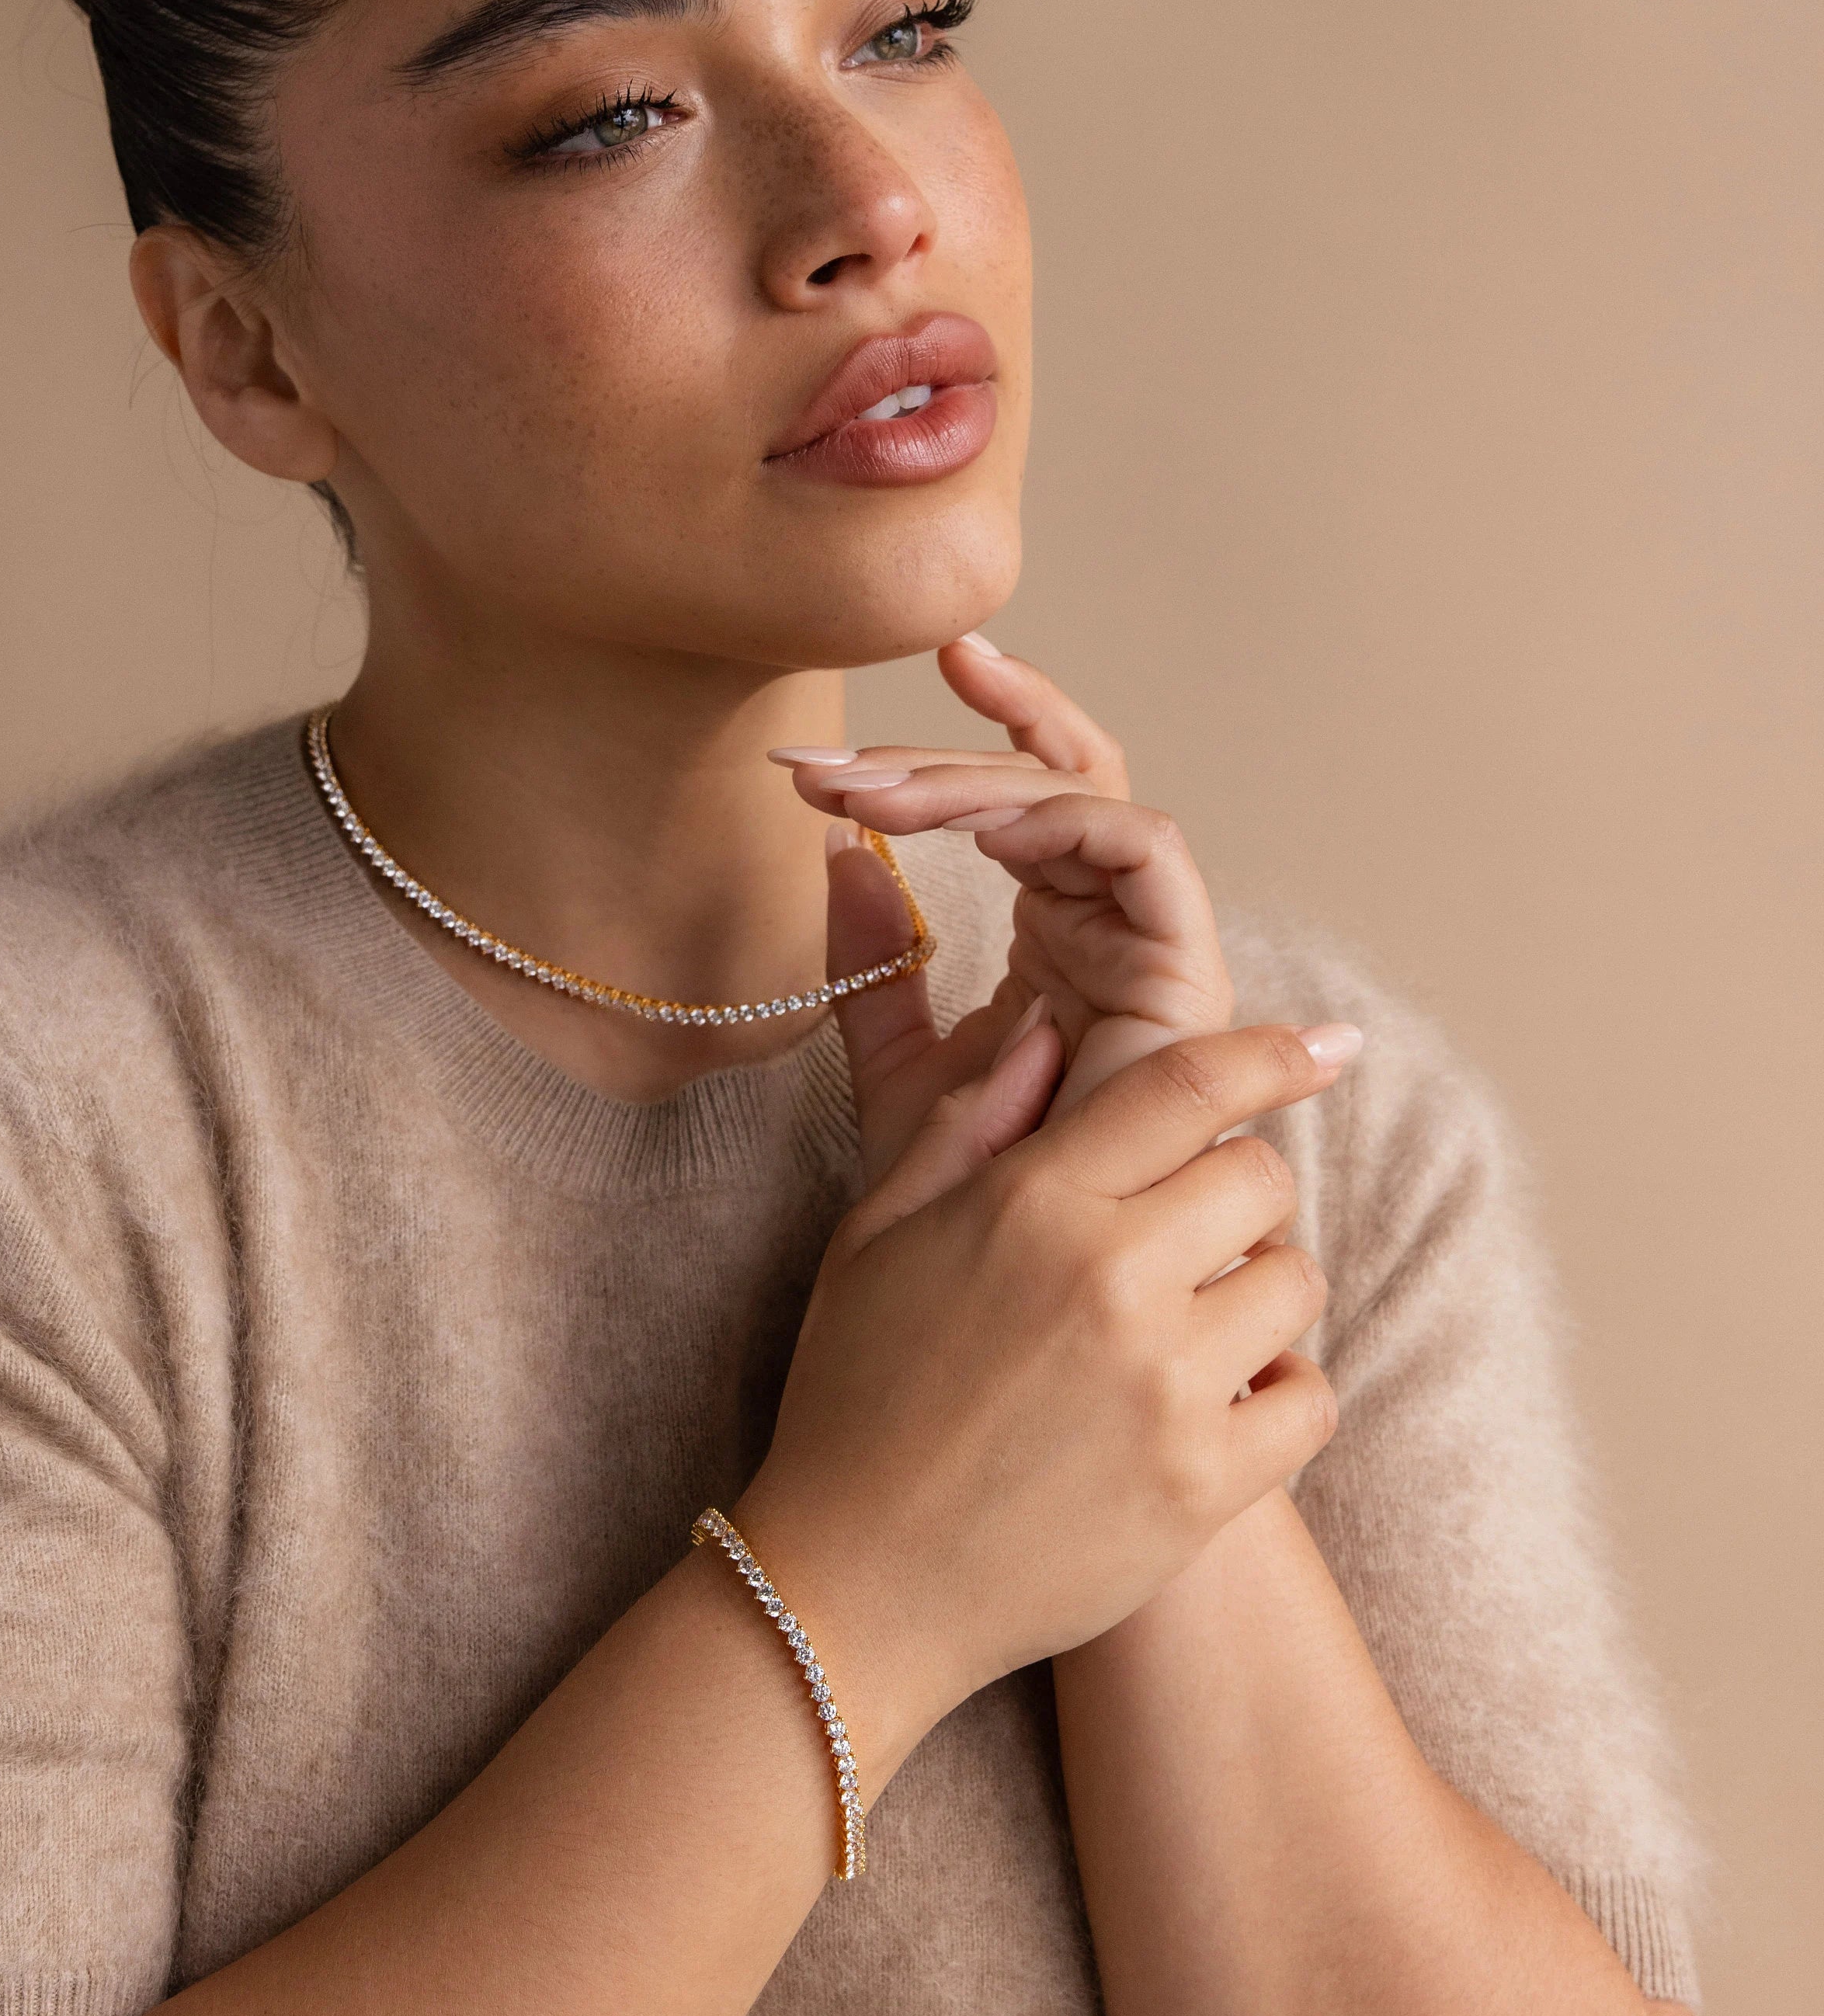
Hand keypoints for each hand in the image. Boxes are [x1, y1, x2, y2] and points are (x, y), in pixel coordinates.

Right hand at [731, 1017, 1355, 1758]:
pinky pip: (1311, 1399)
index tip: (1328, 1044)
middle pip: (1263, 1176)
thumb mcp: (878, 1233)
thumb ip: (971, 1122)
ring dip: (1259, 1288)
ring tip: (1191, 1325)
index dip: (1272, 1052)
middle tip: (1183, 1234)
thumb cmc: (854, 1394)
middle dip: (1235, 1188)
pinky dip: (1280, 1395)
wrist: (854, 1584)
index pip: (1189, 1087)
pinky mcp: (1204, 1484)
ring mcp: (1167, 1385)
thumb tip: (1049, 1029)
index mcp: (1031, 1201)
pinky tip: (1215, 1403)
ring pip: (1298, 1282)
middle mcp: (1111, 1278)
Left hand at [786, 635, 1230, 1177]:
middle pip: (1045, 785)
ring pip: (1085, 800)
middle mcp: (1107, 926)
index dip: (960, 737)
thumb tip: (838, 848)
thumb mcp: (888, 1063)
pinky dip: (1057, 815)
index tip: (859, 724)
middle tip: (828, 770)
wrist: (1017, 1292)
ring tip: (868, 795)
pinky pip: (1141, 847)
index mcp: (1054, 934)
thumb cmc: (967, 1198)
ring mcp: (1150, 944)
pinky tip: (969, 827)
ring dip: (972, 780)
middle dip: (931, 759)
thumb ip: (868, 965)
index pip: (1025, 800)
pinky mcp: (1187, 971)